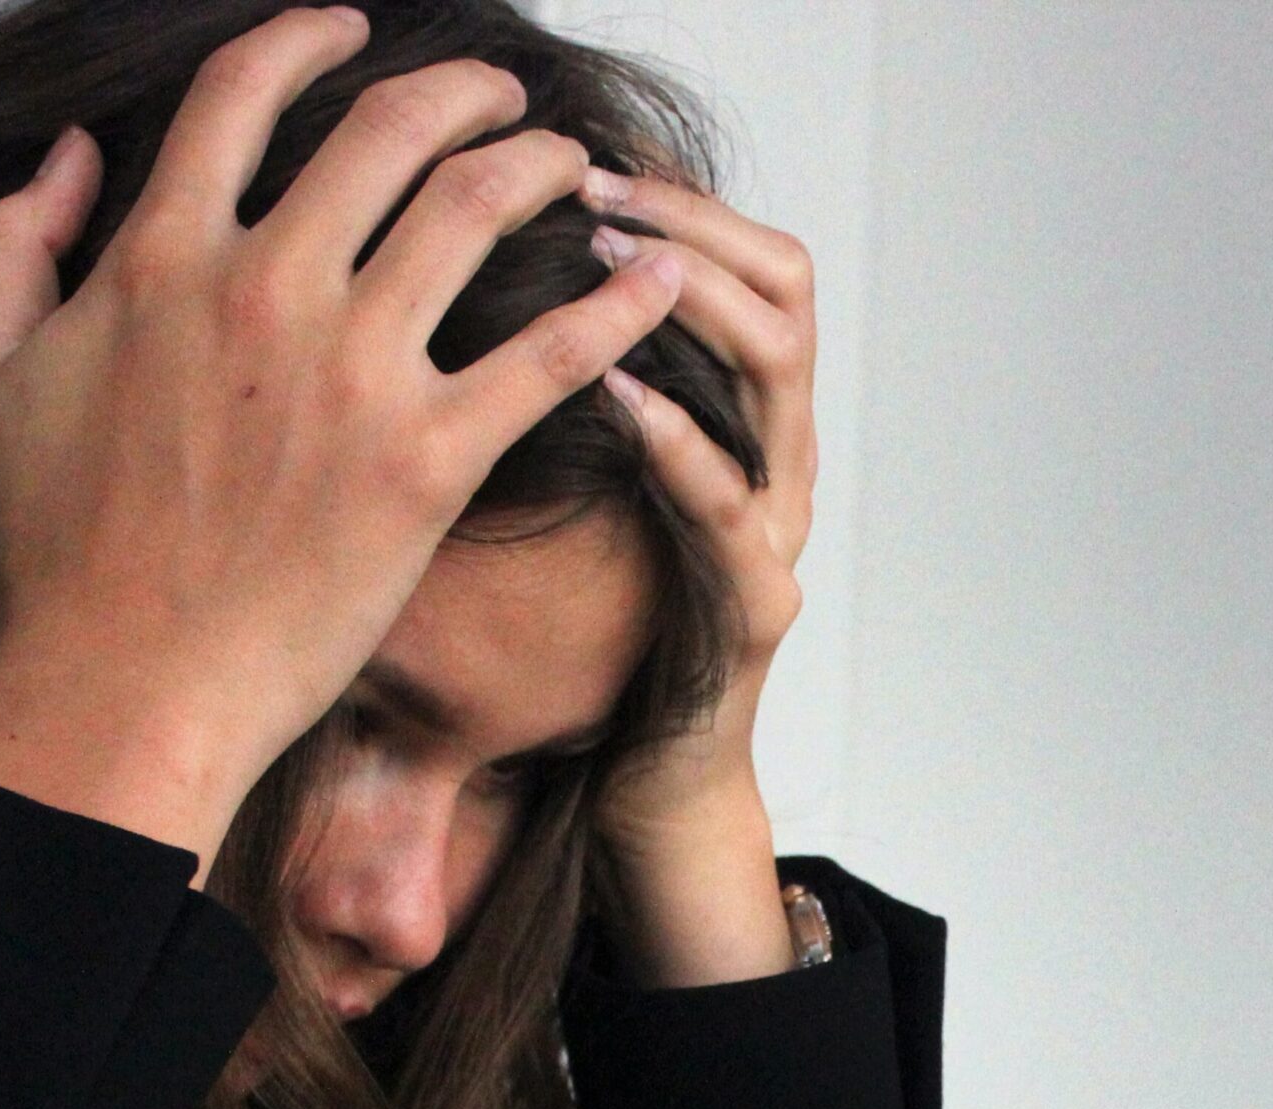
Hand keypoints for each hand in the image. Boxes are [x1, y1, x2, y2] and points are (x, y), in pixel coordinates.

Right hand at [0, 7, 685, 872]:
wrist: (123, 689)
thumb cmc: (47, 560)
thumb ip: (11, 246)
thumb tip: (68, 157)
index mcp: (160, 255)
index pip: (246, 92)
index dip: (306, 39)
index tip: (351, 31)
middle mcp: (266, 286)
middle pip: (387, 129)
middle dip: (459, 92)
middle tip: (500, 98)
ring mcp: (353, 373)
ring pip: (475, 210)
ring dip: (538, 166)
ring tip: (574, 166)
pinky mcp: (426, 465)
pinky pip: (546, 359)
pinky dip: (613, 308)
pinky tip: (656, 281)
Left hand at [582, 169, 814, 987]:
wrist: (646, 781)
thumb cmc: (606, 636)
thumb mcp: (590, 492)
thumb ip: (576, 397)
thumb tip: (489, 286)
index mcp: (746, 425)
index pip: (756, 266)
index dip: (688, 204)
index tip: (596, 162)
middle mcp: (781, 463)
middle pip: (784, 292)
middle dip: (690, 227)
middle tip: (597, 191)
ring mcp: (779, 532)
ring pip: (779, 374)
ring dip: (691, 302)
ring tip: (609, 260)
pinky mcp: (756, 607)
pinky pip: (729, 505)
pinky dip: (677, 439)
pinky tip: (616, 394)